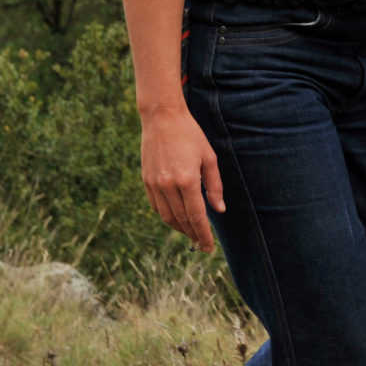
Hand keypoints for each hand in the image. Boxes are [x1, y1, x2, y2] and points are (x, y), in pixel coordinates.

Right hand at [140, 106, 224, 251]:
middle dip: (192, 235)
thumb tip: (219, 210)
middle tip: (201, 244)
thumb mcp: (209, 157)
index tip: (208, 247)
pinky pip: (156, 206)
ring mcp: (154, 184)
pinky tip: (176, 217)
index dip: (203, 234)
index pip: (196, 216)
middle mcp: (168, 185)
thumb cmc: (190, 135)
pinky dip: (166, 215)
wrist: (162, 118)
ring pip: (166, 216)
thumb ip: (214, 185)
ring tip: (190, 233)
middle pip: (181, 219)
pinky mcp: (146, 181)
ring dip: (179, 228)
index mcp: (187, 179)